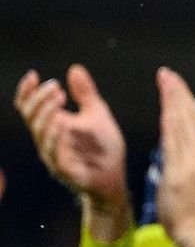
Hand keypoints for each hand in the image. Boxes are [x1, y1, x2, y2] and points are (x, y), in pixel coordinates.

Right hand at [14, 65, 127, 211]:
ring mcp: (53, 154)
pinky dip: (55, 137)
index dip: (27, 92)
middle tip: (55, 86)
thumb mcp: (97, 114)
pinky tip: (63, 123)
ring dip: (46, 113)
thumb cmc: (103, 147)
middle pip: (30, 116)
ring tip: (58, 97)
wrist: (115, 177)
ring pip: (39, 133)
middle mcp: (47, 138)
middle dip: (39, 99)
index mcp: (52, 124)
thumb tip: (75, 69)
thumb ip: (85, 94)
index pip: (29, 107)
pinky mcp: (63, 169)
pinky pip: (53, 153)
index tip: (33, 75)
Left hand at [155, 67, 194, 243]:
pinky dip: (172, 123)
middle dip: (179, 93)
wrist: (192, 226)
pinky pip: (175, 142)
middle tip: (167, 73)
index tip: (174, 81)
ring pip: (184, 124)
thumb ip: (184, 150)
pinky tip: (166, 108)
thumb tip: (177, 130)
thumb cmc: (188, 202)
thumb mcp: (190, 170)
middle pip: (190, 116)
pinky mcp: (181, 171)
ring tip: (166, 81)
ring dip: (175, 101)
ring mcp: (193, 161)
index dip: (184, 98)